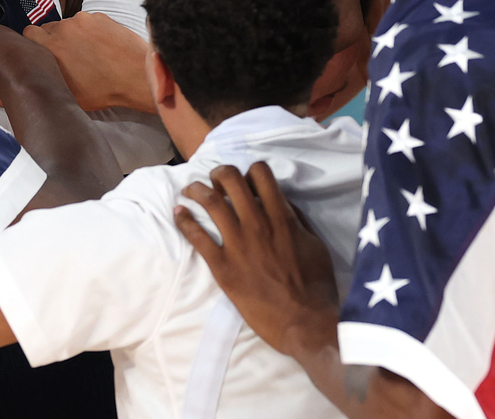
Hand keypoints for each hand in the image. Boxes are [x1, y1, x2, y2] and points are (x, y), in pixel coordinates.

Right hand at [23, 12, 153, 111]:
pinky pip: (88, 21)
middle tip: (65, 57)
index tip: (41, 54)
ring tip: (86, 54)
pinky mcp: (100, 16)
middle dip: (53, 39)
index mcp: (50, 47)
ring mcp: (83, 19)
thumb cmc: (103, 91)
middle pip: (48, 28)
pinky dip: (91, 31)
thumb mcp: (65, 95)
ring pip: (68, 24)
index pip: (27, 33)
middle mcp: (63, 28)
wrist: (137, 75)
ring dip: (73, 35)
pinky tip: (101, 47)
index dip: (33, 44)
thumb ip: (31, 91)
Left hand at [175, 163, 339, 359]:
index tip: (245, 181)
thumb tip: (280, 201)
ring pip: (209, 201)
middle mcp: (257, 224)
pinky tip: (179, 214)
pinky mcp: (222, 266)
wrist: (303, 322)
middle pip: (230, 180)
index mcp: (281, 217)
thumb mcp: (314, 244)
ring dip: (196, 189)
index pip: (260, 174)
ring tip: (189, 190)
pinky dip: (184, 220)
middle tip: (214, 180)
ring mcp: (237, 244)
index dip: (250, 171)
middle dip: (219, 173)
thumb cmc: (315, 285)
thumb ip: (296, 220)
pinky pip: (196, 236)